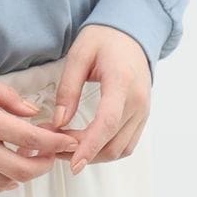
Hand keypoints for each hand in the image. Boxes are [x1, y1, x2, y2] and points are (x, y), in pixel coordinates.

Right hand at [0, 59, 81, 195]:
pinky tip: (4, 175)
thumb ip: (7, 97)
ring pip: (2, 182)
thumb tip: (33, 112)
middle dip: (44, 165)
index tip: (67, 141)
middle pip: (21, 168)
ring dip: (22, 175)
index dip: (54, 142)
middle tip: (51, 155)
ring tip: (29, 161)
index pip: (30, 137)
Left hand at [40, 24, 152, 173]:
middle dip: (83, 153)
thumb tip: (58, 122)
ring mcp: (143, 111)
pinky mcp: (142, 116)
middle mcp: (138, 101)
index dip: (89, 146)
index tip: (72, 163)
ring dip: (94, 155)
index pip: (107, 122)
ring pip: (121, 149)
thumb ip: (68, 88)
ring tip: (64, 148)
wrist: (131, 32)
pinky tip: (84, 144)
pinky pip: (127, 143)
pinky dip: (105, 149)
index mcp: (121, 82)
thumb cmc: (104, 39)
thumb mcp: (79, 54)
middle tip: (52, 148)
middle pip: (113, 142)